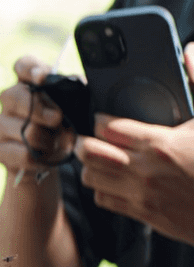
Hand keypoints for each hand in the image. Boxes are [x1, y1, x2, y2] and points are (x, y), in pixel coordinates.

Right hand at [0, 55, 73, 174]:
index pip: (24, 66)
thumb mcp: (76, 111)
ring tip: (58, 146)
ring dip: (45, 140)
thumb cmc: (65, 130)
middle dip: (37, 109)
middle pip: (13, 95)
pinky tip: (45, 159)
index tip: (42, 78)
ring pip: (21, 128)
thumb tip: (79, 85)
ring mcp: (1, 124)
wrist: (53, 162)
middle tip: (58, 119)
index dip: (30, 69)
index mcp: (31, 85)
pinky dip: (38, 159)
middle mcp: (10, 100)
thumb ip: (76, 96)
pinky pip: (20, 153)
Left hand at [77, 112, 193, 244]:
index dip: (100, 120)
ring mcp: (143, 195)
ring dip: (90, 166)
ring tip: (99, 159)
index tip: (102, 118)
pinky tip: (113, 181)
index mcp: (162, 144)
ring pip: (91, 177)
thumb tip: (191, 51)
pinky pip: (104, 200)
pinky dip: (102, 189)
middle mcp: (146, 170)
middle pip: (89, 153)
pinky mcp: (145, 215)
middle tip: (88, 138)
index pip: (108, 128)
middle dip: (84, 142)